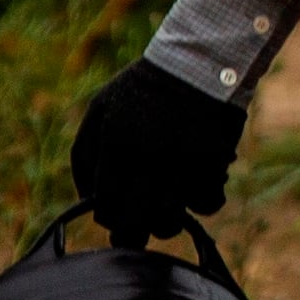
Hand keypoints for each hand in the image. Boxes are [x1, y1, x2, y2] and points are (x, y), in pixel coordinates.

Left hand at [72, 57, 243, 243]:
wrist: (200, 63)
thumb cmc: (143, 88)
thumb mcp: (101, 109)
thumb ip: (85, 155)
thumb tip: (89, 201)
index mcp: (114, 146)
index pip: (105, 208)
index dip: (109, 220)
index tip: (115, 218)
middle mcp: (147, 160)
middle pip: (135, 225)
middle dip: (132, 236)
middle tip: (136, 232)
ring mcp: (182, 165)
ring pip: (169, 222)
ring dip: (166, 222)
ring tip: (166, 209)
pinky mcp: (214, 164)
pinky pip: (207, 205)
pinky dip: (203, 203)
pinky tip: (197, 188)